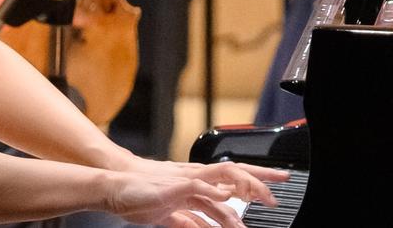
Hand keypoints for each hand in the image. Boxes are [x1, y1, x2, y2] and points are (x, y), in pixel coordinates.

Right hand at [118, 157, 289, 207]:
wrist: (114, 188)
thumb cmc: (138, 198)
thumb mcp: (170, 215)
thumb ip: (190, 220)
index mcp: (195, 185)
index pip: (230, 181)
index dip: (253, 185)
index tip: (273, 193)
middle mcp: (194, 178)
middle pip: (234, 172)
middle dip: (259, 180)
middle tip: (278, 192)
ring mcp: (184, 180)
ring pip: (221, 177)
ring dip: (243, 187)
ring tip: (260, 198)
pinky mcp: (173, 186)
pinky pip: (198, 186)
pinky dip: (214, 191)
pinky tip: (227, 198)